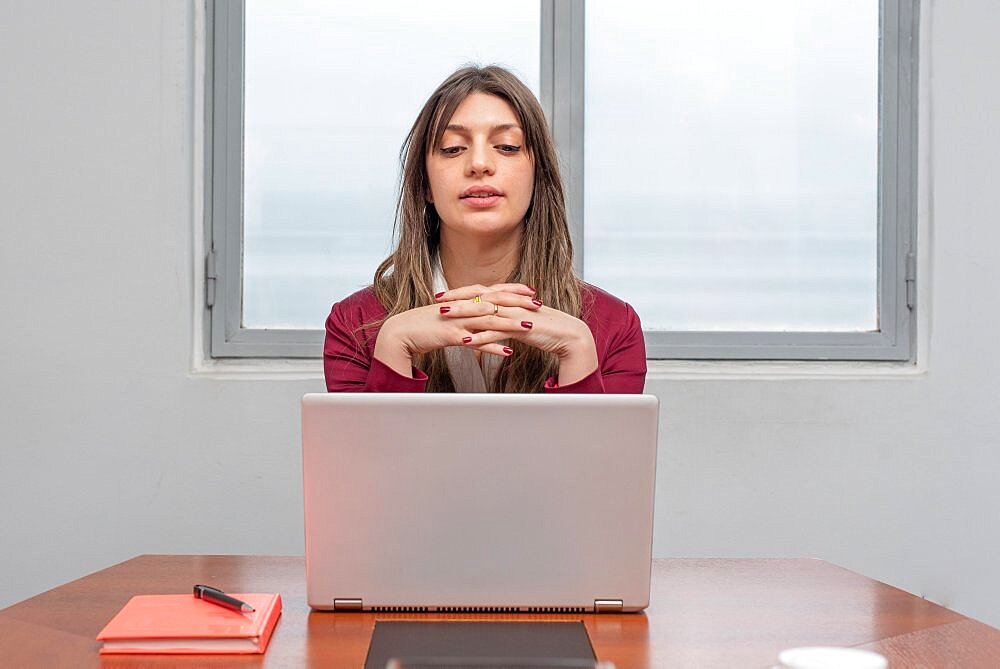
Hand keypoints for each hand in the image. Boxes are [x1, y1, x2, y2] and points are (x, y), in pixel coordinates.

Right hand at [372, 283, 540, 377]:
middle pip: (495, 301)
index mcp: (463, 300)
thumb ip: (467, 314)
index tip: (531, 291)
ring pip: (489, 320)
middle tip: (539, 305)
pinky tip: (508, 351)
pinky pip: (476, 341)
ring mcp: (457, 320)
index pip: (493, 290)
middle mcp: (462, 307)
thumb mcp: (450, 316)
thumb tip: (483, 313)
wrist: (401, 332)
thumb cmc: (426, 325)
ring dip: (511, 323)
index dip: (513, 289)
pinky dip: (493, 347)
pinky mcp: (451, 335)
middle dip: (519, 302)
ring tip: (530, 327)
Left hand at [436, 284, 598, 385]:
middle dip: (457, 298)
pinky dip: (481, 336)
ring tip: (444, 317)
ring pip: (485, 311)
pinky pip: (498, 331)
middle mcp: (512, 302)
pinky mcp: (522, 328)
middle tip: (438, 300)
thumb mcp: (523, 320)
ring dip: (464, 314)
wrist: (569, 335)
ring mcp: (516, 314)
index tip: (444, 294)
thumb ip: (507, 317)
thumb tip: (492, 319)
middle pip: (479, 297)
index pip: (482, 291)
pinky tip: (465, 341)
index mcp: (511, 298)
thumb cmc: (546, 329)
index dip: (462, 292)